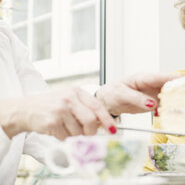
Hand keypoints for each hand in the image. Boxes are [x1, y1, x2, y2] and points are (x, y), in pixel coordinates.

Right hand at [0, 87, 116, 139]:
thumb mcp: (69, 100)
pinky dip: (64, 138)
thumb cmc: (50, 106)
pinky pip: (66, 137)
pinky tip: (57, 130)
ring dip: (74, 136)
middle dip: (91, 131)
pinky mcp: (52, 122)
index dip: (107, 120)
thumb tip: (102, 124)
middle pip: (91, 120)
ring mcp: (60, 110)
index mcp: (76, 91)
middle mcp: (69, 98)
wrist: (25, 109)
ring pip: (79, 131)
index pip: (98, 106)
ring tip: (65, 128)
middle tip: (86, 134)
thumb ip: (85, 109)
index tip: (113, 129)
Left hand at [96, 72, 180, 115]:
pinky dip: (170, 109)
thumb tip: (153, 104)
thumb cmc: (113, 92)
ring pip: (169, 96)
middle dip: (182, 90)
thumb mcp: (122, 95)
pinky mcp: (153, 102)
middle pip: (170, 86)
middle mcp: (151, 84)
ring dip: (178, 101)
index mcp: (143, 78)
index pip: (162, 77)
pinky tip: (176, 115)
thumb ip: (137, 99)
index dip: (176, 78)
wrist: (107, 100)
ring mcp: (153, 93)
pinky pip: (164, 105)